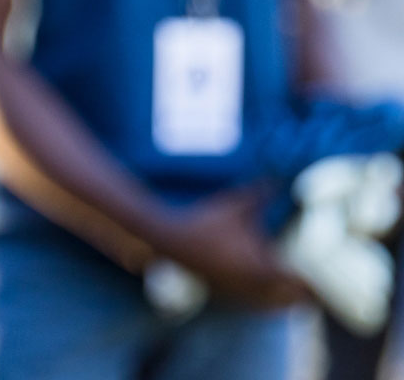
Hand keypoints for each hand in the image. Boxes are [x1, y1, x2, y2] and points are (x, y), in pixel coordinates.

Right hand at [152, 187, 307, 307]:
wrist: (169, 239)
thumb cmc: (204, 221)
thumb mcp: (235, 205)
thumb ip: (260, 194)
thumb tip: (278, 178)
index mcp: (259, 266)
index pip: (297, 283)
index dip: (310, 280)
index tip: (317, 272)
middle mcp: (250, 283)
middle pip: (289, 300)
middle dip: (300, 291)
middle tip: (307, 277)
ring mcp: (236, 290)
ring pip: (271, 306)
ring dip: (282, 298)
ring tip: (290, 285)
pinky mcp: (225, 292)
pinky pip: (252, 304)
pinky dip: (264, 300)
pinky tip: (265, 288)